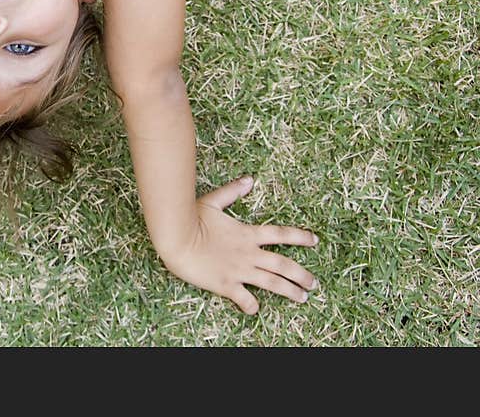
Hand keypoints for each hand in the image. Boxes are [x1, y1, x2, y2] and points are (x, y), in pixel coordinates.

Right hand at [161, 176, 318, 313]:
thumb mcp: (212, 201)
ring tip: (303, 298)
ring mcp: (239, 270)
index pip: (281, 234)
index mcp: (247, 234)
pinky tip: (255, 310)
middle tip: (314, 283)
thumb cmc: (190, 219)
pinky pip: (244, 299)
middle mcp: (248, 253)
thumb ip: (232, 192)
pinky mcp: (226, 284)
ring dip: (290, 291)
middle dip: (302, 275)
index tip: (315, 241)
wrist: (176, 239)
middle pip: (284, 265)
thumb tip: (248, 180)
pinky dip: (251, 306)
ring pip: (273, 283)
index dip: (300, 237)